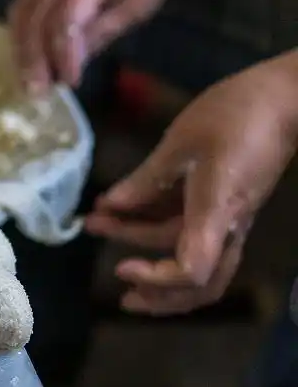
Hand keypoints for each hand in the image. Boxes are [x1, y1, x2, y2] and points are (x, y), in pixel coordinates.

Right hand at [8, 0, 180, 92]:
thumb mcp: (138, 5)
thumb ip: (103, 30)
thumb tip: (73, 62)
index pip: (67, 17)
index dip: (64, 53)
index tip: (70, 82)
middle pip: (36, 16)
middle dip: (34, 57)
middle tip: (35, 91)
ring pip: (22, 12)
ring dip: (21, 49)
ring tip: (26, 80)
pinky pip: (22, 6)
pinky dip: (20, 35)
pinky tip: (24, 57)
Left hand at [85, 52, 297, 314]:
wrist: (285, 99)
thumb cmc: (234, 115)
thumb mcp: (179, 145)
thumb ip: (144, 181)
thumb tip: (108, 206)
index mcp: (216, 212)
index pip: (192, 271)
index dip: (157, 279)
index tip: (121, 267)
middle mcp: (227, 227)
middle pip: (198, 283)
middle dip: (154, 287)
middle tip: (111, 272)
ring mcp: (232, 219)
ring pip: (199, 264)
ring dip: (160, 269)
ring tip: (120, 258)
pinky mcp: (231, 207)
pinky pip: (198, 238)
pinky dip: (165, 239)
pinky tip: (132, 219)